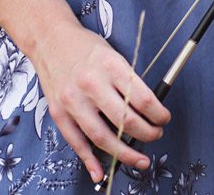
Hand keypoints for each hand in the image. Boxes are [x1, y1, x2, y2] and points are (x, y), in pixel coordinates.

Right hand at [28, 24, 170, 180]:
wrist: (49, 39)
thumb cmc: (85, 47)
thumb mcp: (113, 54)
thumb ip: (127, 80)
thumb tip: (147, 109)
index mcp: (110, 66)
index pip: (142, 98)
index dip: (158, 114)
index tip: (164, 119)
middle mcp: (91, 84)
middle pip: (125, 120)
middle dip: (147, 134)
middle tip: (156, 135)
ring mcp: (73, 101)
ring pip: (102, 137)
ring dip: (125, 153)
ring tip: (140, 159)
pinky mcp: (58, 113)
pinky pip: (76, 142)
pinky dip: (89, 161)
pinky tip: (100, 172)